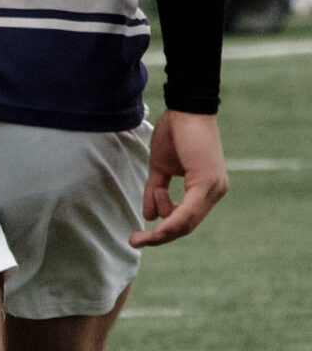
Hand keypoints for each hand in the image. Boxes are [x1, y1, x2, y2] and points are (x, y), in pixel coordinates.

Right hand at [132, 109, 227, 247]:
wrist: (186, 109)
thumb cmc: (175, 133)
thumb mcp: (160, 167)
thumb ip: (156, 191)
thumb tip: (149, 216)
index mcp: (206, 188)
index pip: (186, 218)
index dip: (163, 230)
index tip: (139, 234)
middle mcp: (215, 191)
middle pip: (187, 225)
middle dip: (159, 237)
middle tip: (135, 242)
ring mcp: (214, 188)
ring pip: (187, 222)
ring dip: (162, 233)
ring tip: (138, 237)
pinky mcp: (207, 182)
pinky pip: (187, 211)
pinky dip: (170, 222)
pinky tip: (153, 228)